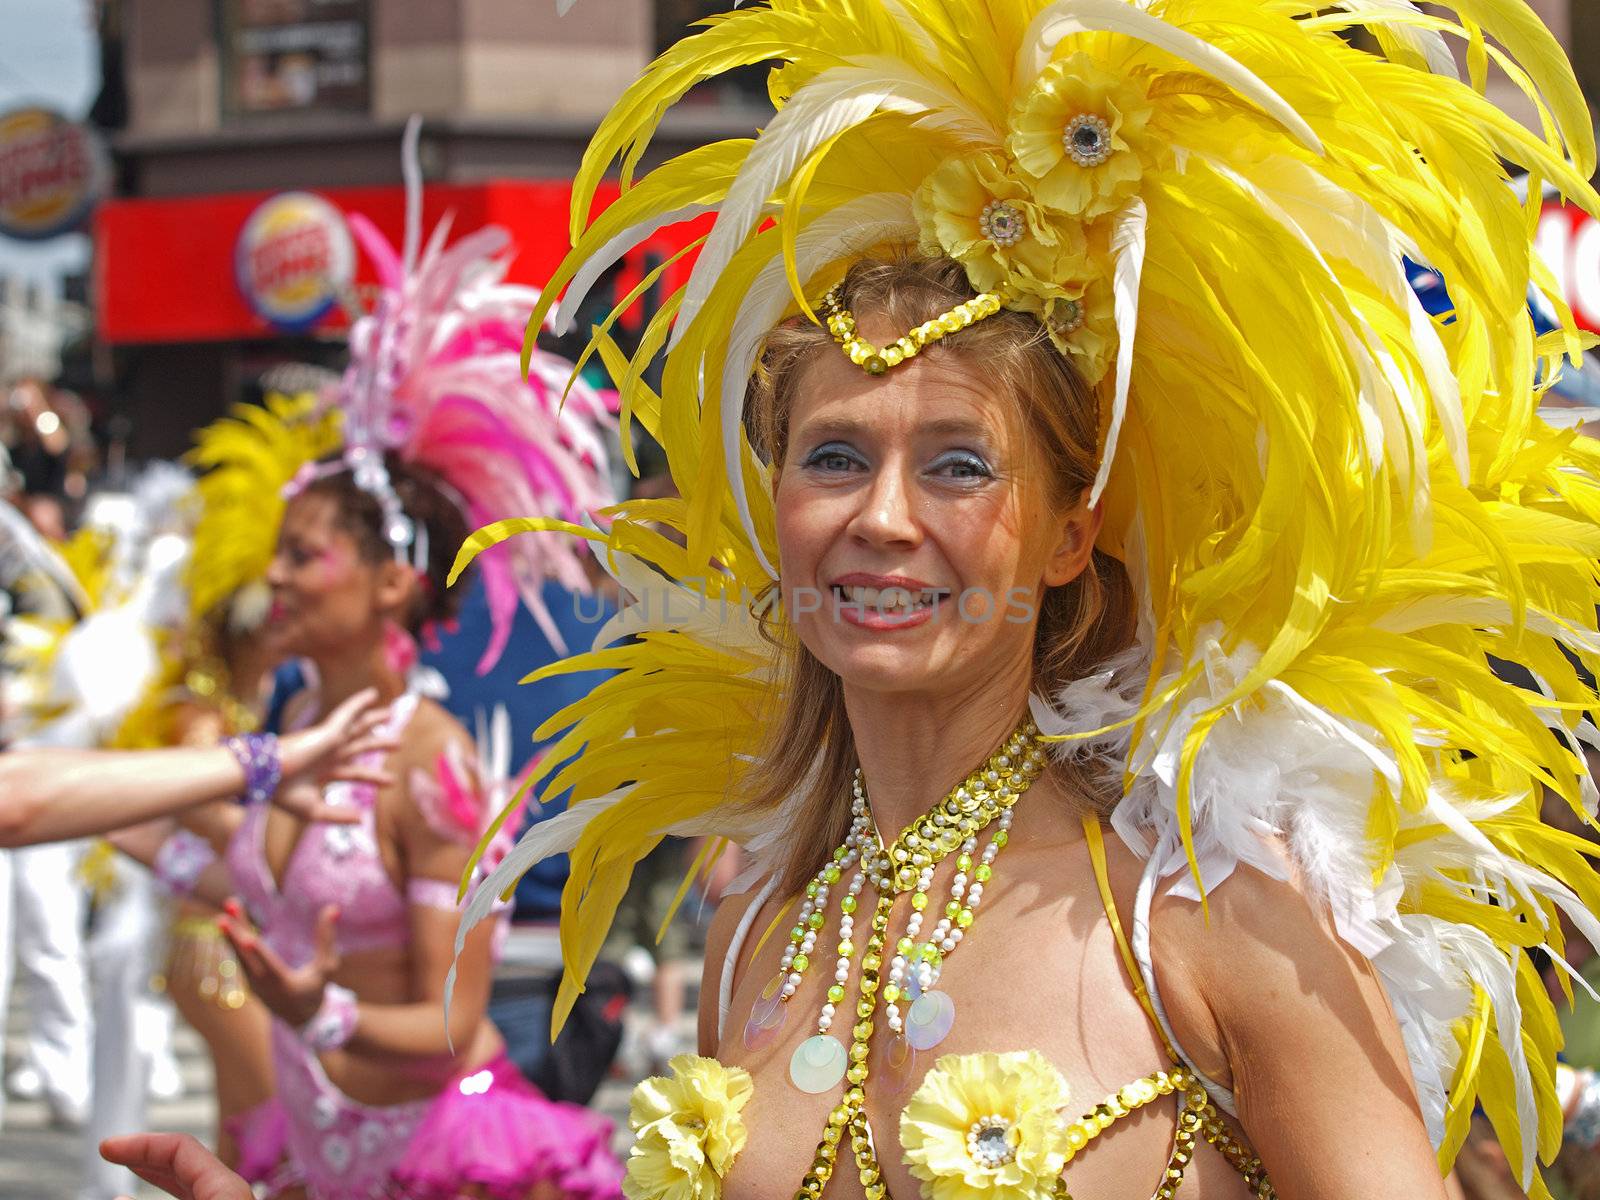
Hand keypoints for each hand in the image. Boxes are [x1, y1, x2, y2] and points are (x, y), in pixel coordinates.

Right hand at [100, 1132, 251, 1199]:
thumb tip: (120, 1197)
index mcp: (229, 1189)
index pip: (182, 1147)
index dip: (142, 1142)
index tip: (107, 1147)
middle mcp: (233, 1196)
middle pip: (186, 1164)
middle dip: (147, 1155)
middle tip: (113, 1153)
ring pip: (190, 1187)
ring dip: (157, 1177)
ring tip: (131, 1171)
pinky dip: (172, 1196)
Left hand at [218, 898, 341, 1030]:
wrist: (300, 1018)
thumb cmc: (316, 990)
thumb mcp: (327, 967)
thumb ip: (327, 939)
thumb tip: (332, 908)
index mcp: (284, 984)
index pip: (269, 965)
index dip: (258, 952)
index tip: (247, 939)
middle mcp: (262, 984)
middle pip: (245, 959)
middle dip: (234, 936)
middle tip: (222, 917)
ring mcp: (252, 983)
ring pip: (238, 956)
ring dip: (231, 933)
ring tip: (226, 909)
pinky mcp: (247, 979)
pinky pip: (238, 957)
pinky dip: (233, 939)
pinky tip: (230, 922)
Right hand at [273, 687, 398, 822]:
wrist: (265, 777)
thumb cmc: (282, 794)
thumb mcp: (313, 811)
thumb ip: (338, 816)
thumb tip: (362, 820)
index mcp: (323, 771)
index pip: (354, 772)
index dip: (374, 777)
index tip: (392, 781)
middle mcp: (327, 753)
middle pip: (359, 746)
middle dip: (378, 744)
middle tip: (399, 743)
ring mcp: (328, 741)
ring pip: (356, 727)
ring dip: (373, 720)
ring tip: (391, 712)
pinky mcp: (328, 731)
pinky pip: (347, 713)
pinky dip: (359, 703)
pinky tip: (373, 694)